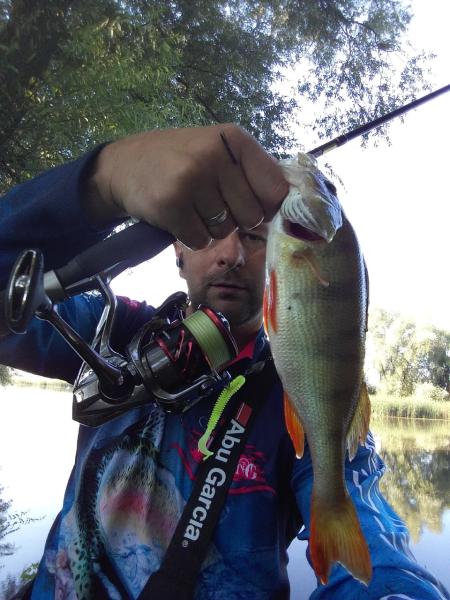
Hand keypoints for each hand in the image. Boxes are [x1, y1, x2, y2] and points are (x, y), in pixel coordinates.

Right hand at [87, 124, 287, 248]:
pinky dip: (191, 236)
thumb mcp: (218, 151)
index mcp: (235, 140)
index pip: (276, 189)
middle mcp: (216, 155)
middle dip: (235, 218)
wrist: (123, 165)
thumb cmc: (179, 160)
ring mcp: (192, 179)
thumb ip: (252, 173)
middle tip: (210, 202)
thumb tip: (289, 207)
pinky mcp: (171, 204)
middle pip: (252, 216)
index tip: (254, 207)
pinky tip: (178, 216)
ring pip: (225, 231)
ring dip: (210, 227)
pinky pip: (201, 240)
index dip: (269, 207)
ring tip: (191, 205)